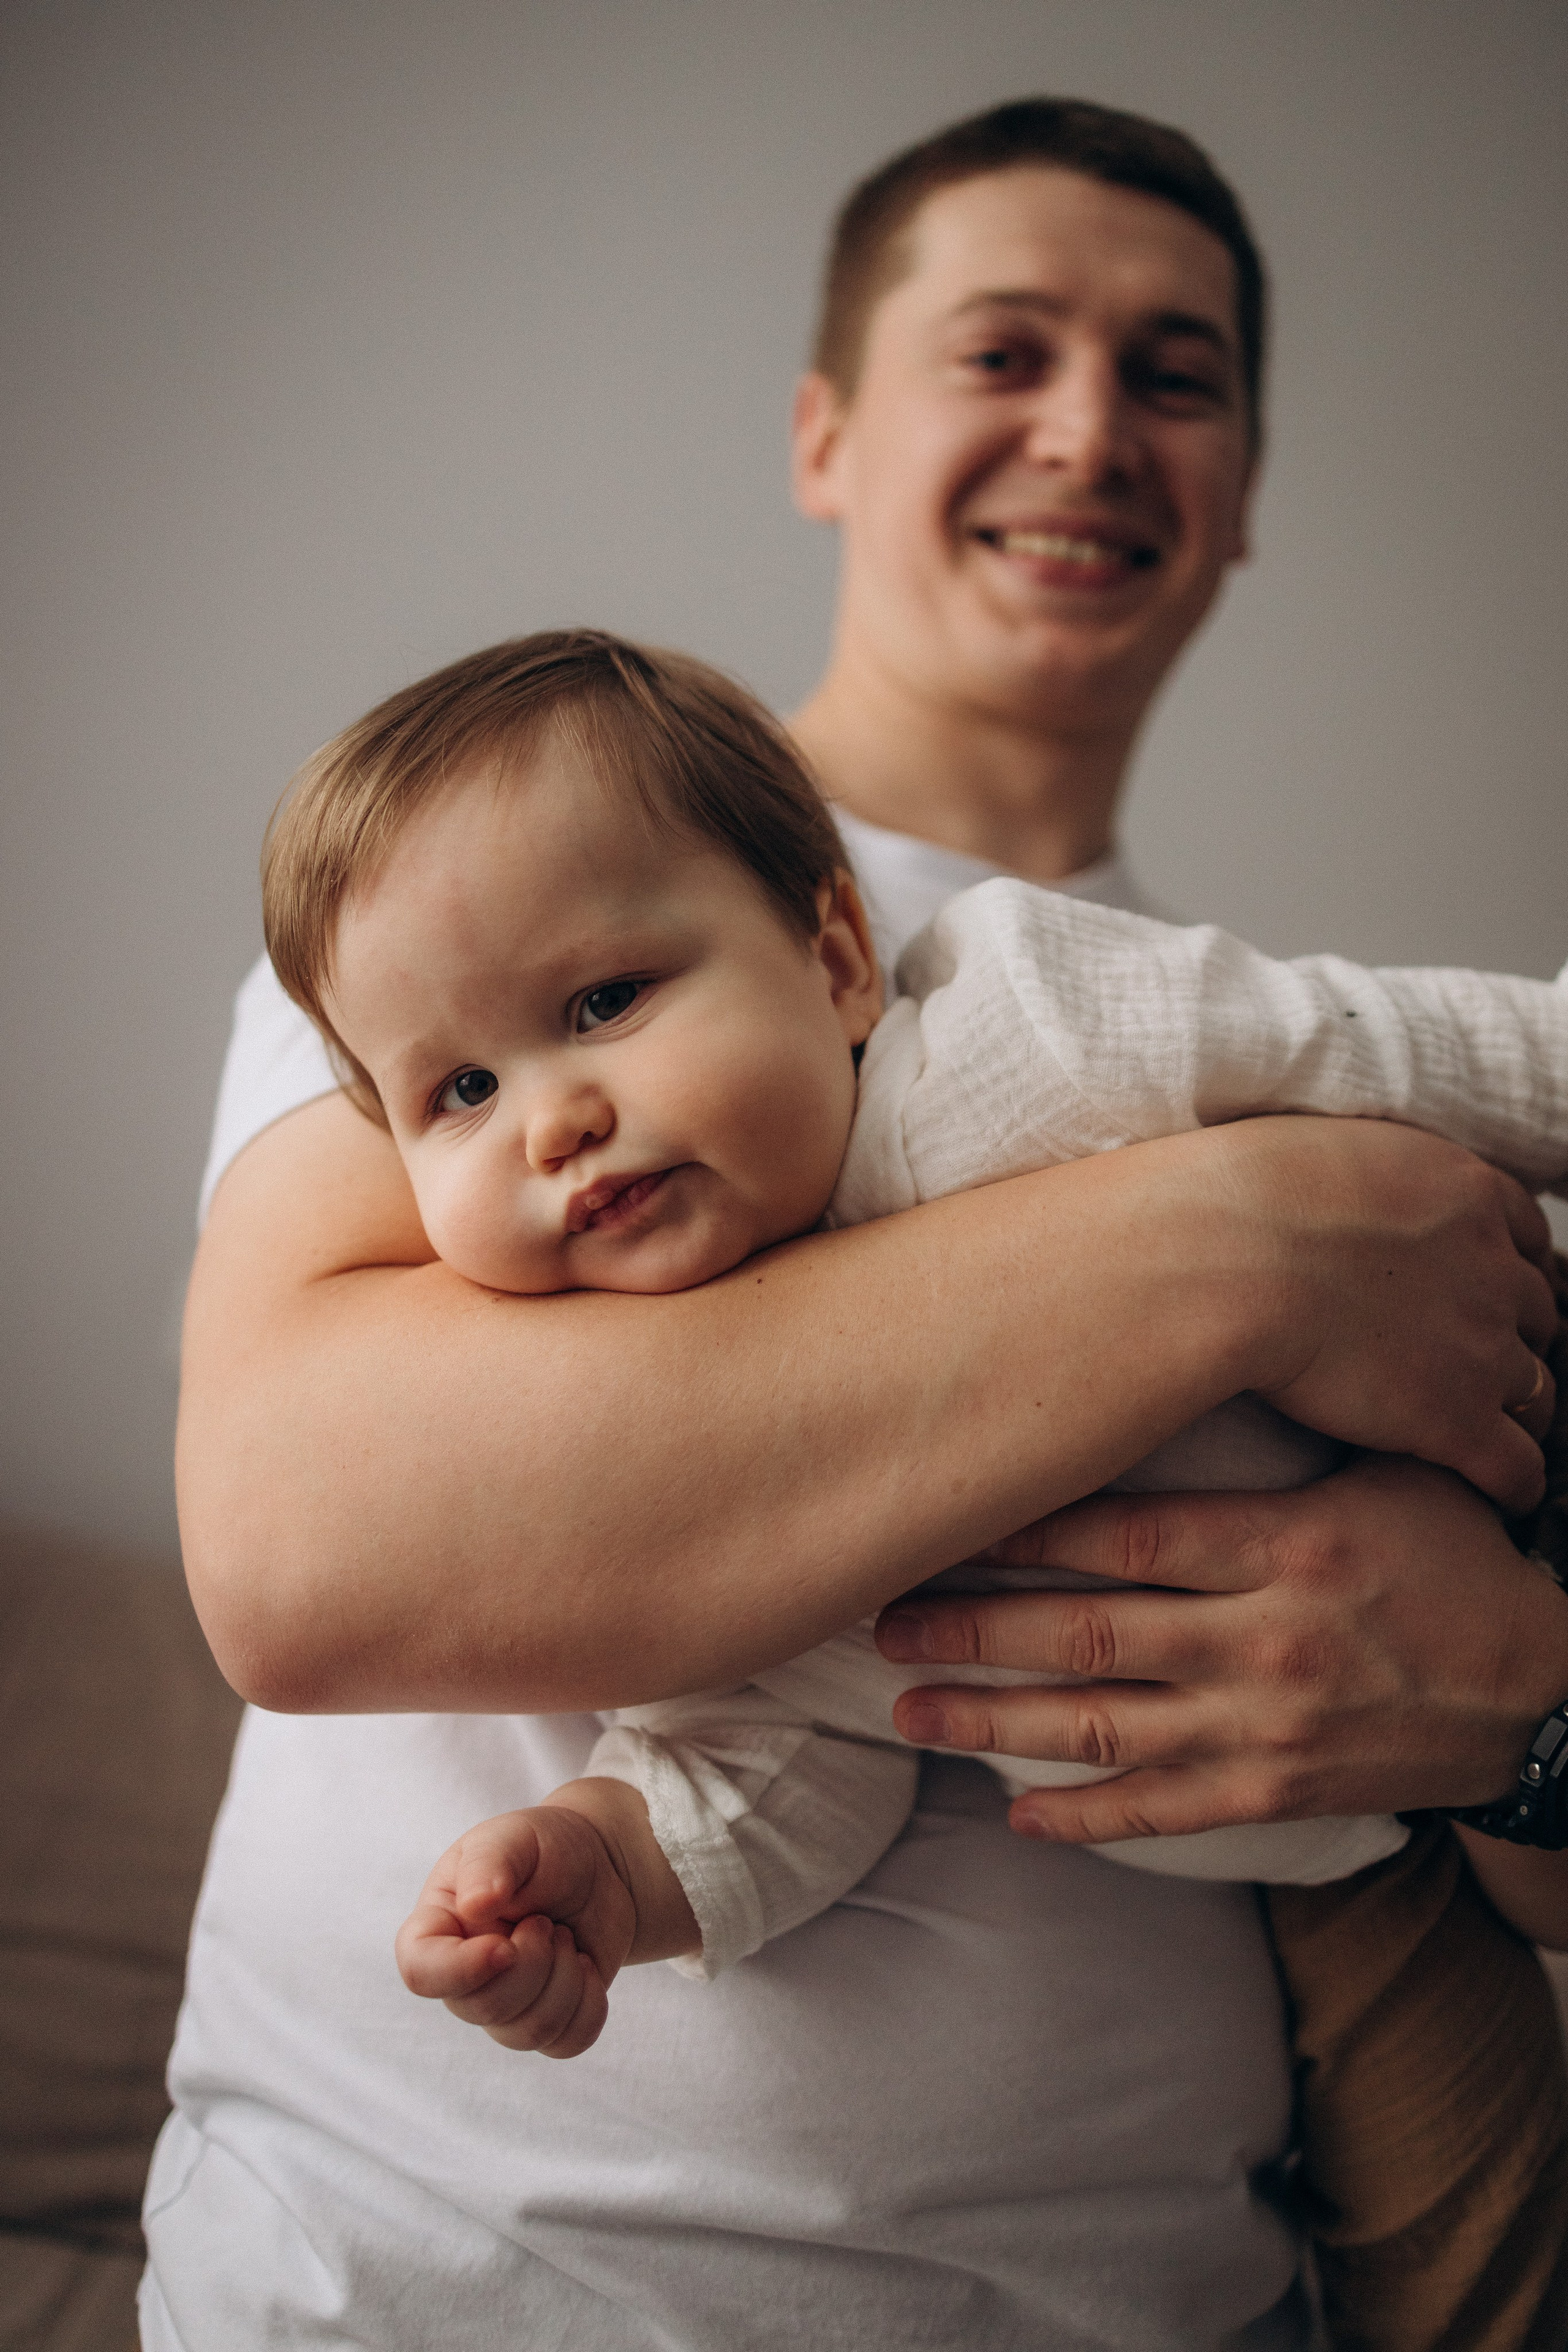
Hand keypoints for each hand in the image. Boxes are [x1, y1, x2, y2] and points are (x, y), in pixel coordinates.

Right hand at [395, 1802, 636, 2056]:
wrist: (599, 1866)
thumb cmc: (545, 1848)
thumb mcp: (516, 1837)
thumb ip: (491, 1863)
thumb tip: (475, 1905)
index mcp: (440, 1926)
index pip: (420, 1972)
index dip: (460, 1971)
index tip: (505, 1945)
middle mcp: (464, 1975)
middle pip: (482, 2008)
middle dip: (532, 1962)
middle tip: (546, 1920)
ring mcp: (504, 2004)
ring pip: (525, 2033)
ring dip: (564, 1978)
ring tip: (565, 1935)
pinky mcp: (545, 2020)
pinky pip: (564, 2045)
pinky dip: (588, 2007)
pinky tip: (586, 1967)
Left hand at [875, 1456, 1567, 1842]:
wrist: (1546, 1692)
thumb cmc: (1454, 1560)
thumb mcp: (1379, 1478)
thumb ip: (1270, 1454)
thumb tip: (1154, 1380)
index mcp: (1285, 1545)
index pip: (1124, 1535)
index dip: (1021, 1530)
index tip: (942, 1516)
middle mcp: (1267, 1639)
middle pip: (1089, 1633)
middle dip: (974, 1627)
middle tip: (884, 1621)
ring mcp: (1269, 1727)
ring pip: (1105, 1727)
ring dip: (995, 1723)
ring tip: (909, 1712)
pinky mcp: (1280, 1793)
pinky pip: (1166, 1814)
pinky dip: (1085, 1818)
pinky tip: (1015, 1816)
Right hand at [1215, 1118, 1555, 1509]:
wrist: (1227, 1262)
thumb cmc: (1239, 1199)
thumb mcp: (1319, 1152)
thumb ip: (1359, 1174)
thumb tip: (1328, 1186)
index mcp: (1464, 1192)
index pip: (1520, 1232)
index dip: (1506, 1263)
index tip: (1485, 1283)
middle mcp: (1490, 1267)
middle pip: (1532, 1310)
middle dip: (1513, 1333)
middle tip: (1478, 1356)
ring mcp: (1482, 1347)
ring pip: (1534, 1389)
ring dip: (1520, 1408)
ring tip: (1498, 1429)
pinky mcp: (1454, 1419)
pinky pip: (1515, 1464)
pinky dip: (1516, 1481)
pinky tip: (1505, 1493)